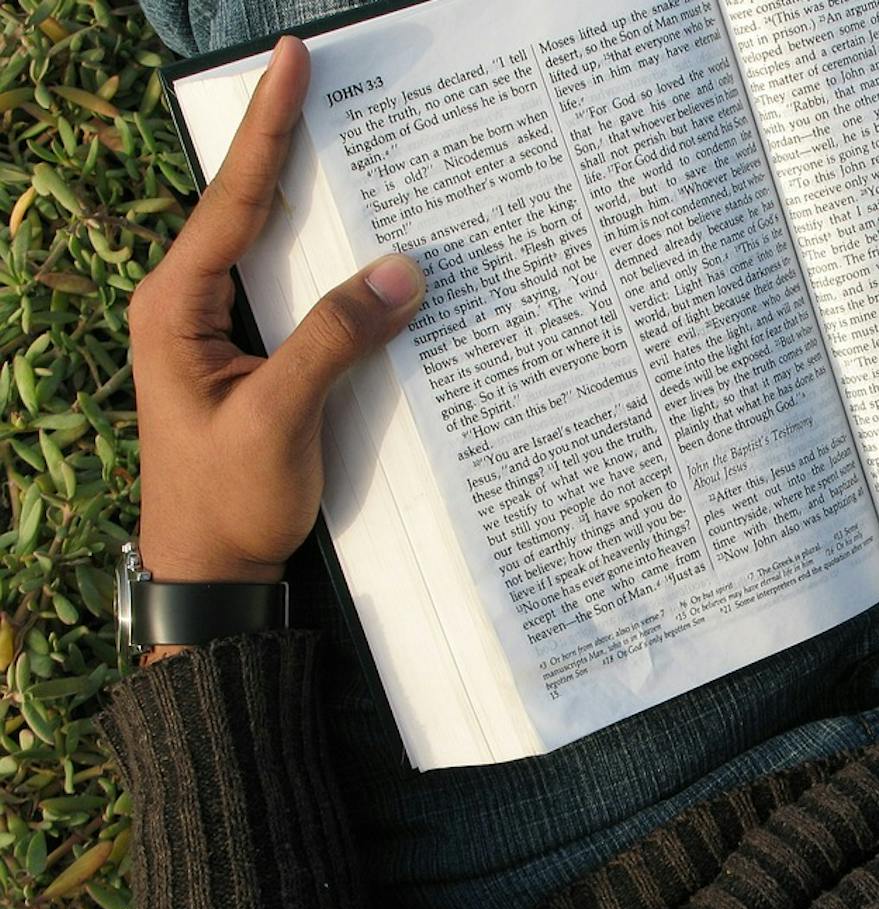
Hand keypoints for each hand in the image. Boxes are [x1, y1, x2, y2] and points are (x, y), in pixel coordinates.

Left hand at [129, 36, 423, 583]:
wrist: (209, 575)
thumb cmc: (225, 501)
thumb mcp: (279, 419)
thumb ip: (333, 340)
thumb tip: (400, 271)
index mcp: (176, 307)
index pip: (233, 198)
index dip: (269, 127)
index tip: (291, 62)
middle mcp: (191, 307)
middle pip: (250, 205)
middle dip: (291, 142)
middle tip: (324, 81)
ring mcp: (221, 333)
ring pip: (276, 247)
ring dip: (318, 202)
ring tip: (358, 144)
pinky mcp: (254, 359)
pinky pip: (297, 293)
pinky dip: (334, 264)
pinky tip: (371, 249)